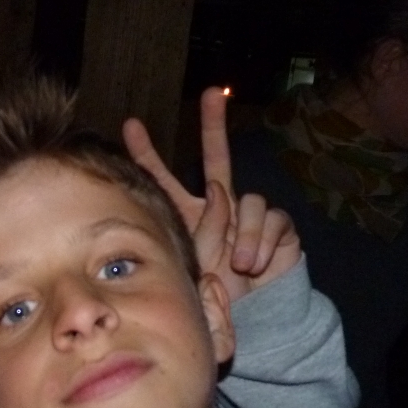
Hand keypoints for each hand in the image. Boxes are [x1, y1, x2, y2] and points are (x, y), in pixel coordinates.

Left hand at [123, 87, 300, 300]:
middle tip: (212, 93)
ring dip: (242, 234)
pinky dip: (261, 243)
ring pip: (247, 198)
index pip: (165, 180)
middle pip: (217, 157)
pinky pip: (271, 218)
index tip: (129, 125)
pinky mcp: (277, 225)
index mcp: (191, 215)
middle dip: (214, 123)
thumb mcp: (198, 265)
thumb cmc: (220, 293)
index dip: (148, 154)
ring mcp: (249, 213)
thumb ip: (202, 230)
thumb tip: (218, 189)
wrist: (257, 314)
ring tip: (238, 264)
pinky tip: (255, 264)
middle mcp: (221, 206)